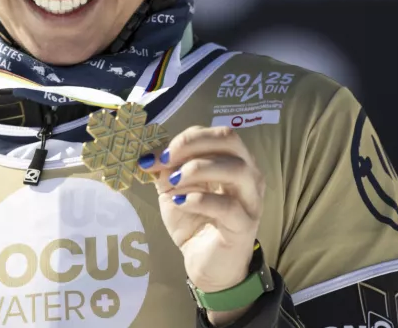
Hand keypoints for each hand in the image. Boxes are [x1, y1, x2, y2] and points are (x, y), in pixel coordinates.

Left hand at [140, 126, 265, 322]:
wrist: (206, 264)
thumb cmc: (194, 220)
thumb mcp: (174, 189)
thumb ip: (165, 168)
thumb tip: (147, 154)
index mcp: (233, 160)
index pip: (216, 134)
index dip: (185, 139)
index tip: (158, 154)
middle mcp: (249, 175)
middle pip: (230, 140)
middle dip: (192, 145)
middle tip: (167, 160)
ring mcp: (250, 200)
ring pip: (235, 169)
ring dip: (197, 170)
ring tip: (173, 184)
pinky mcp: (244, 225)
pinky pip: (227, 206)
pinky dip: (199, 199)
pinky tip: (181, 203)